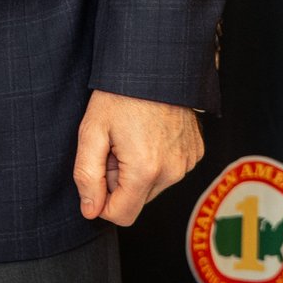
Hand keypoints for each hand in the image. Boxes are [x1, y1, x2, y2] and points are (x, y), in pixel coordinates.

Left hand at [73, 89, 203, 225]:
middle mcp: (173, 172)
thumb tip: (90, 211)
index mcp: (145, 170)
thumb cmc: (119, 95)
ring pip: (153, 187)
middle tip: (113, 147)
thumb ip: (87, 175)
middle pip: (136, 200)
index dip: (102, 200)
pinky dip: (155, 160)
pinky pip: (170, 171)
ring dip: (137, 172)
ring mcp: (187, 163)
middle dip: (119, 182)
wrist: (155, 66)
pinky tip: (148, 134)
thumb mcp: (91, 131)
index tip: (97, 173)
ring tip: (130, 137)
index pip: (121, 215)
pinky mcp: (196, 153)